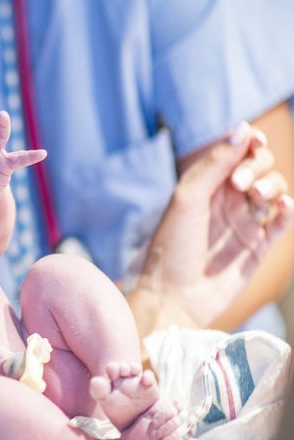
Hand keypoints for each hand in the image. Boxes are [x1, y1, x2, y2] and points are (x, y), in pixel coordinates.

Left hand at [137, 122, 293, 326]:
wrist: (174, 296)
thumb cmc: (172, 246)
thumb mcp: (188, 198)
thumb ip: (215, 163)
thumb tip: (244, 128)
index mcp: (205, 186)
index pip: (236, 153)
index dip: (249, 143)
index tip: (253, 142)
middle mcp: (227, 201)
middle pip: (260, 167)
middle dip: (257, 166)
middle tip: (240, 184)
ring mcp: (244, 223)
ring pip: (275, 191)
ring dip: (272, 186)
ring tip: (255, 196)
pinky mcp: (258, 246)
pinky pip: (283, 221)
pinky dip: (289, 210)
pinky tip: (285, 206)